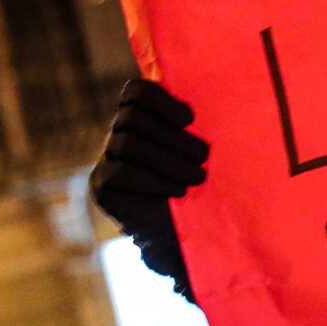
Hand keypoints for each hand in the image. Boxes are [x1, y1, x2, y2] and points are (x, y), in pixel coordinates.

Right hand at [88, 79, 207, 300]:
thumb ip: (198, 126)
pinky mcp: (102, 186)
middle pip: (131, 118)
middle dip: (172, 136)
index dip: (159, 100)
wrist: (189, 232)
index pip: (135, 93)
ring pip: (128, 144)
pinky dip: (153, 181)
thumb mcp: (202, 151)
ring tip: (198, 177)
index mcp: (143, 119)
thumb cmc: (203, 184)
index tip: (190, 118)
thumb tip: (224, 94)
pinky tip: (177, 192)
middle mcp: (118, 135)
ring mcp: (106, 160)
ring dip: (169, 160)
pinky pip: (121, 172)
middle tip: (203, 156)